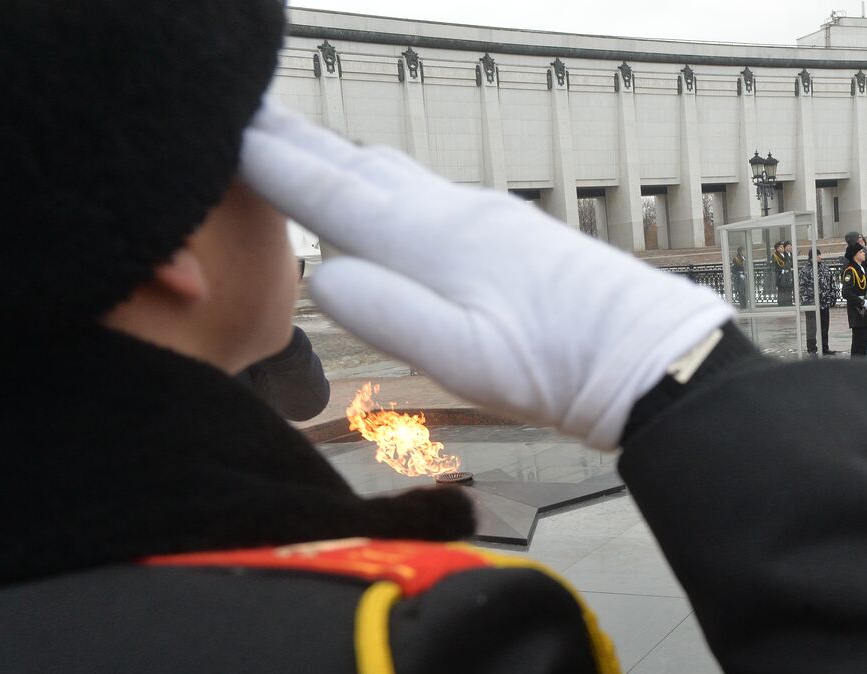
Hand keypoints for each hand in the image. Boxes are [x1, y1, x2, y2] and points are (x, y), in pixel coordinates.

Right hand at [240, 103, 732, 449]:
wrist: (645, 355)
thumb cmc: (557, 364)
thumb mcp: (463, 356)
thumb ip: (389, 313)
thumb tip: (321, 275)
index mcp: (430, 240)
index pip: (329, 191)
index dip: (270, 161)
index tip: (220, 129)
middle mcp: (453, 213)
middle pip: (358, 165)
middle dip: (298, 142)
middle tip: (248, 116)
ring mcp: (486, 217)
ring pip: (398, 175)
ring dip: (344, 159)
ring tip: (307, 149)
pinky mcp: (510, 233)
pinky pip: (429, 193)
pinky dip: (388, 184)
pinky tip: (393, 199)